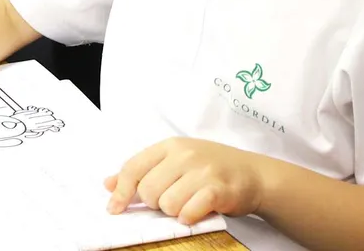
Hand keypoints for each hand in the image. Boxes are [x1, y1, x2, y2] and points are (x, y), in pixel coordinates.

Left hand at [105, 138, 266, 224]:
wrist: (254, 174)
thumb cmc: (212, 168)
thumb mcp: (176, 161)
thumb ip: (143, 170)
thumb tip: (108, 183)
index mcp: (170, 146)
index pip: (133, 167)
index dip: (120, 191)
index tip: (114, 208)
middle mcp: (184, 154)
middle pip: (148, 190)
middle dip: (155, 203)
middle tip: (173, 198)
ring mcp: (202, 171)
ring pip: (166, 205)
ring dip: (175, 211)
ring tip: (189, 203)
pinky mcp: (217, 189)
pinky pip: (188, 213)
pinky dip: (190, 217)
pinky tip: (198, 211)